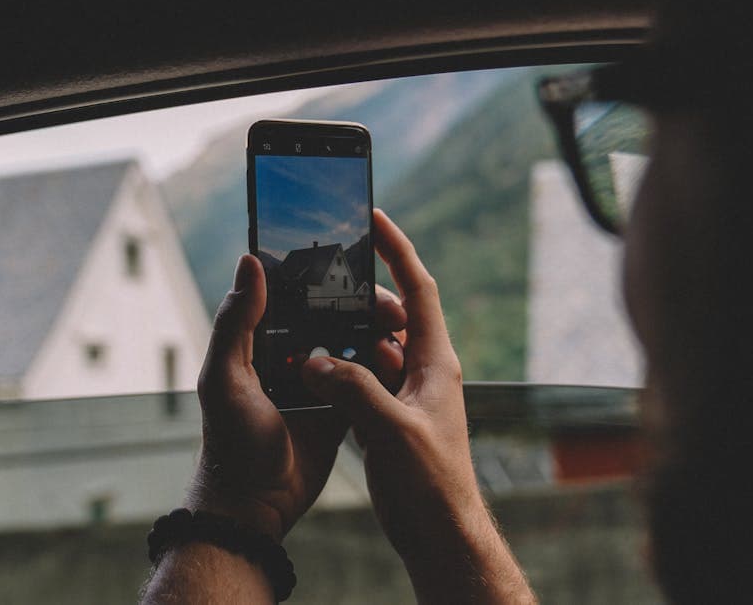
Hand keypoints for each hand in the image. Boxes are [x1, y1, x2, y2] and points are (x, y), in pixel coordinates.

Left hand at [188, 253, 406, 540]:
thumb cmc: (230, 443)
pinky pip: (366, 381)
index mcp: (261, 342)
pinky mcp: (340, 409)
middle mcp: (290, 356)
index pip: (296, 295)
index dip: (326, 278)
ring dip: (378, 336)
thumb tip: (250, 262)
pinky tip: (402, 361)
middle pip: (334, 316)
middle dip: (365, 306)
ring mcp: (318, 382)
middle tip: (392, 309)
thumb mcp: (225, 377)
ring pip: (354, 345)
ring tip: (401, 333)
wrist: (255, 507)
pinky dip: (383, 371)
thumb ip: (236, 322)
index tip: (358, 267)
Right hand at [300, 210, 534, 602]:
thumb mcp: (391, 429)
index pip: (419, 289)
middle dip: (360, 298)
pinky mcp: (390, 419)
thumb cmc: (430, 484)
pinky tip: (313, 373)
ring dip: (345, 337)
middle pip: (392, 316)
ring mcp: (407, 396)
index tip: (374, 218)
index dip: (397, 250)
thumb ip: (353, 388)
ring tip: (312, 328)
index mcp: (436, 363)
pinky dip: (339, 371)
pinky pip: (362, 381)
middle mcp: (424, 372)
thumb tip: (315, 358)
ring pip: (373, 349)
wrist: (440, 533)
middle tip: (326, 288)